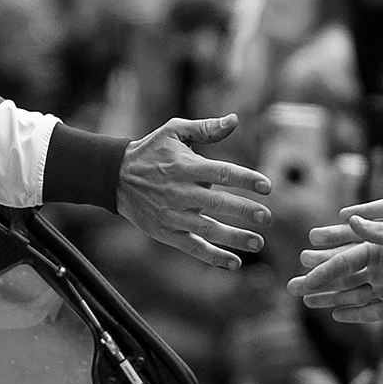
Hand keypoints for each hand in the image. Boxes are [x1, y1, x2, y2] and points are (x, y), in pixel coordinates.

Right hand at [115, 114, 272, 268]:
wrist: (115, 177)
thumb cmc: (151, 151)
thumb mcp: (174, 131)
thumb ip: (206, 128)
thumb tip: (235, 120)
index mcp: (185, 166)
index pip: (220, 172)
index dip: (245, 179)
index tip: (267, 186)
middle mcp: (179, 192)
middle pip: (216, 203)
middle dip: (243, 210)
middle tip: (266, 217)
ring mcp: (172, 215)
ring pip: (207, 229)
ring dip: (234, 237)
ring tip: (258, 242)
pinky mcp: (166, 232)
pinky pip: (192, 247)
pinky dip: (212, 256)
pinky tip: (234, 264)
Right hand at [290, 215, 382, 323]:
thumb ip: (381, 230)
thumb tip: (349, 219)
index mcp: (381, 248)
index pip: (345, 258)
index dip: (323, 263)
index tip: (301, 265)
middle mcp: (381, 268)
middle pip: (343, 277)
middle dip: (317, 282)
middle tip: (292, 287)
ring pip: (352, 295)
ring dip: (329, 298)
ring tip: (307, 302)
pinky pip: (372, 311)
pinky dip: (354, 313)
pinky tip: (335, 314)